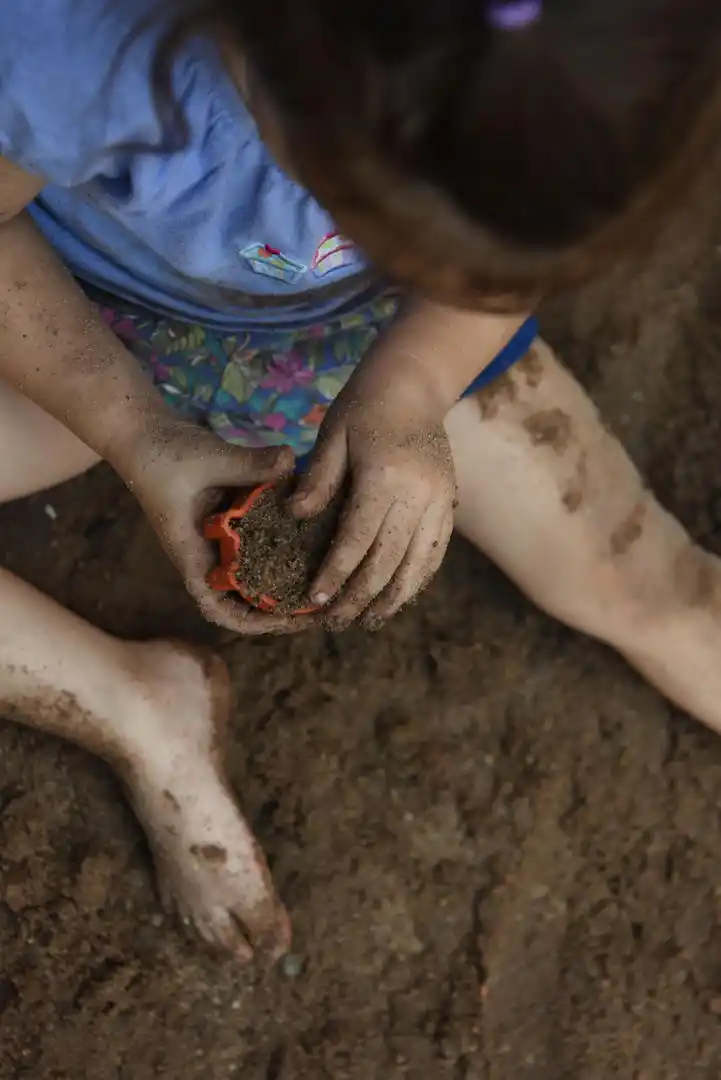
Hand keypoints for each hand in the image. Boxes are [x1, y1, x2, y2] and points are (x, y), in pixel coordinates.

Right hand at [118, 418, 314, 634]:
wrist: (141, 429)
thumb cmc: (163, 452)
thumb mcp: (208, 458)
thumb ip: (250, 463)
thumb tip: (293, 460)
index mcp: (193, 554)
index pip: (218, 607)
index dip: (251, 623)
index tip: (288, 620)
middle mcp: (206, 551)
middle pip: (243, 597)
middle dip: (279, 607)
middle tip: (321, 602)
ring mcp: (218, 536)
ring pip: (254, 569)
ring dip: (283, 577)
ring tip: (323, 576)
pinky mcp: (228, 516)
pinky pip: (258, 537)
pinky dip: (280, 541)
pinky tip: (312, 533)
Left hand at [289, 398, 455, 628]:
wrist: (415, 384)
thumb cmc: (364, 405)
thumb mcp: (331, 434)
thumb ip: (317, 479)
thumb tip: (295, 517)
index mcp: (385, 475)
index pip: (357, 539)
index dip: (336, 574)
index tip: (317, 601)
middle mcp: (418, 493)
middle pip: (388, 560)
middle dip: (361, 597)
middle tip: (336, 623)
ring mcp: (439, 500)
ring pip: (419, 564)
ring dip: (394, 598)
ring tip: (370, 621)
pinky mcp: (449, 502)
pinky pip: (436, 551)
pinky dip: (419, 578)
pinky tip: (401, 597)